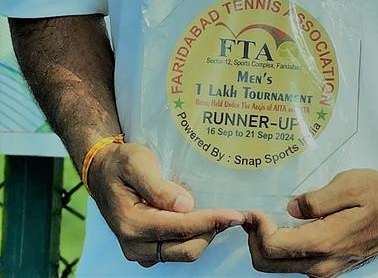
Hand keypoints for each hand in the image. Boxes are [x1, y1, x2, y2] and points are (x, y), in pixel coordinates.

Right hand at [86, 141, 244, 265]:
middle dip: (212, 231)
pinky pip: (177, 250)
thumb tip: (185, 206)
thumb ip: (159, 187)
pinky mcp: (147, 248)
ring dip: (205, 235)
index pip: (181, 228)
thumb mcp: (138, 164)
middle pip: (186, 249)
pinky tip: (203, 218)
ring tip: (220, 213)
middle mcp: (134, 244)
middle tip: (233, 212)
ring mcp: (140, 250)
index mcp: (132, 223)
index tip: (236, 214)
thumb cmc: (121, 163)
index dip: (211, 221)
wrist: (103, 171)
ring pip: (184, 252)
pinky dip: (194, 237)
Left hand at [244, 168, 377, 275]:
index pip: (274, 247)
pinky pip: (296, 265)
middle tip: (253, 218)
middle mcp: (323, 265)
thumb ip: (316, 199)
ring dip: (266, 247)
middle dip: (254, 241)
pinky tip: (287, 230)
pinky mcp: (331, 268)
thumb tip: (291, 208)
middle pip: (270, 264)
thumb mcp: (349, 185)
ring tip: (265, 221)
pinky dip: (282, 251)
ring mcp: (327, 270)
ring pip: (281, 268)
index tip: (253, 211)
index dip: (257, 230)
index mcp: (326, 243)